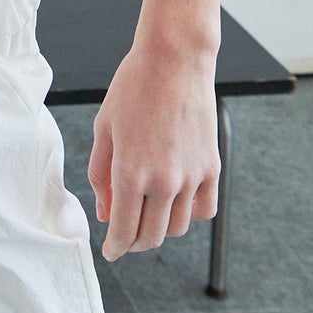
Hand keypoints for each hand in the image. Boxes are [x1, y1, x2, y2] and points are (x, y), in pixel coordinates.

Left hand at [88, 38, 221, 260]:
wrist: (174, 60)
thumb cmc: (132, 89)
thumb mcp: (104, 128)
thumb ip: (101, 174)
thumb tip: (106, 212)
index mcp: (131, 173)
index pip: (124, 230)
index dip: (116, 247)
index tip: (111, 252)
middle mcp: (164, 182)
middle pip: (152, 236)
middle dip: (135, 242)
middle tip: (125, 235)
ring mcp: (192, 177)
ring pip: (178, 227)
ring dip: (160, 228)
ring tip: (147, 213)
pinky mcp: (212, 169)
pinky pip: (203, 210)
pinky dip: (188, 214)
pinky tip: (174, 202)